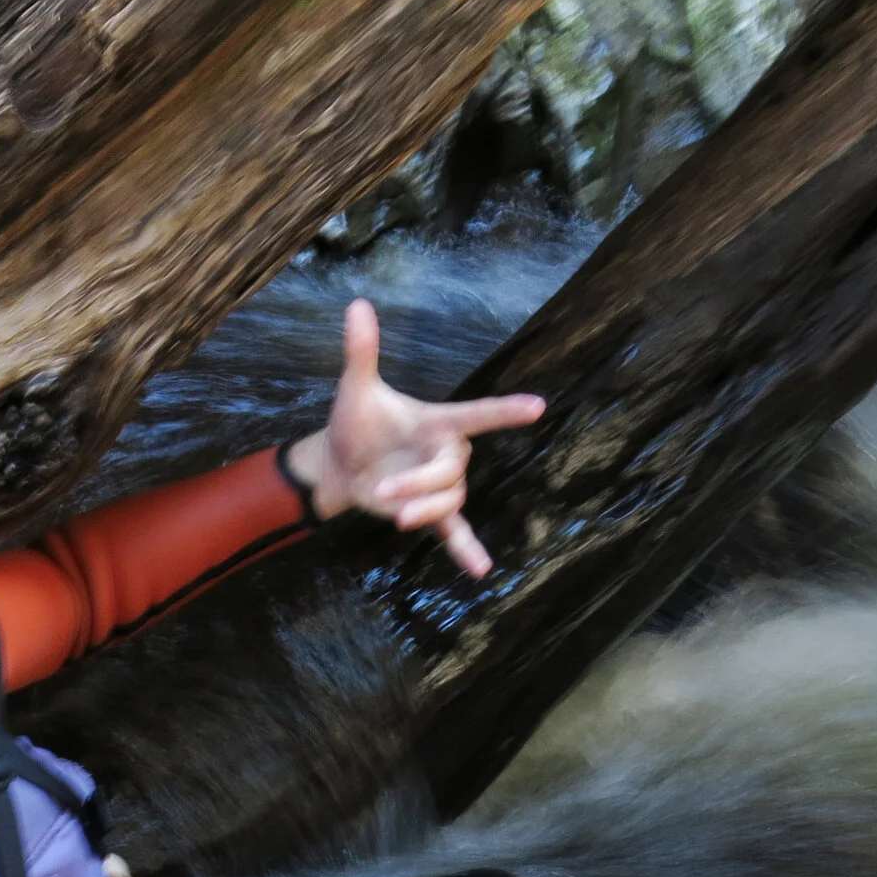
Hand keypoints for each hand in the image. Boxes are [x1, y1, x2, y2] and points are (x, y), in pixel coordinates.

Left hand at [287, 297, 545, 577]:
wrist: (338, 463)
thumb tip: (356, 305)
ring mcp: (439, 485)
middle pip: (452, 471)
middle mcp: (445, 452)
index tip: (537, 407)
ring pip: (451, 500)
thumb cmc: (354, 422)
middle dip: (419, 483)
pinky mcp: (429, 512)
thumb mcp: (355, 390)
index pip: (477, 414)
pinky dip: (467, 550)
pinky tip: (480, 571)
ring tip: (393, 513)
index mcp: (436, 422)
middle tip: (382, 490)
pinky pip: (455, 532)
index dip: (504, 411)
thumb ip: (360, 352)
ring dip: (422, 508)